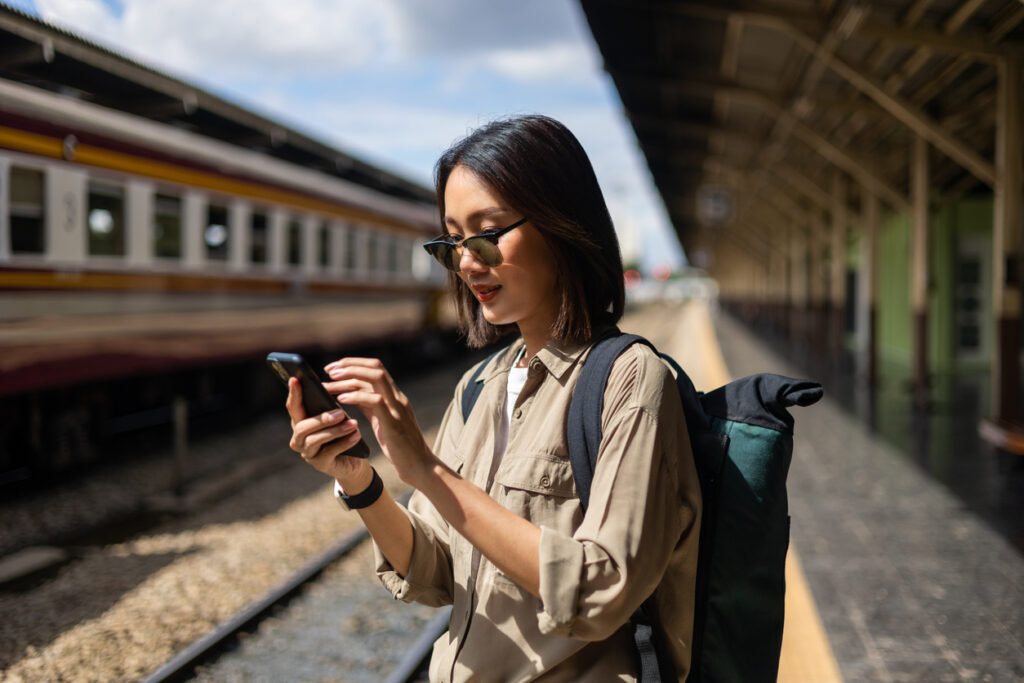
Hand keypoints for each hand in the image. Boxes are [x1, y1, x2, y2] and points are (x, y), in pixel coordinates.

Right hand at [285, 377, 371, 488]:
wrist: (354, 461)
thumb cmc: (342, 433)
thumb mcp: (335, 417)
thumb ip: (327, 405)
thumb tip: (329, 386)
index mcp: (300, 423)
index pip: (293, 407)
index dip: (293, 394)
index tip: (296, 379)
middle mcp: (298, 439)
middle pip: (302, 427)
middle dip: (321, 419)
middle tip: (340, 412)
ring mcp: (308, 453)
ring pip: (315, 440)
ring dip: (335, 431)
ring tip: (353, 424)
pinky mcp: (320, 464)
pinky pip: (330, 452)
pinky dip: (344, 443)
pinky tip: (356, 435)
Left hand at [324, 358, 436, 485]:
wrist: (419, 466)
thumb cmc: (400, 447)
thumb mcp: (383, 421)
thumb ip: (370, 407)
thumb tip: (351, 394)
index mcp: (395, 396)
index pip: (375, 368)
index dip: (354, 364)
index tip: (334, 368)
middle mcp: (398, 397)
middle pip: (375, 367)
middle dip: (350, 365)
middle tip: (328, 370)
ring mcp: (397, 408)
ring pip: (376, 378)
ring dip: (350, 376)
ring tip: (330, 381)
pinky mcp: (394, 422)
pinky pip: (375, 401)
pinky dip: (356, 396)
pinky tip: (341, 399)